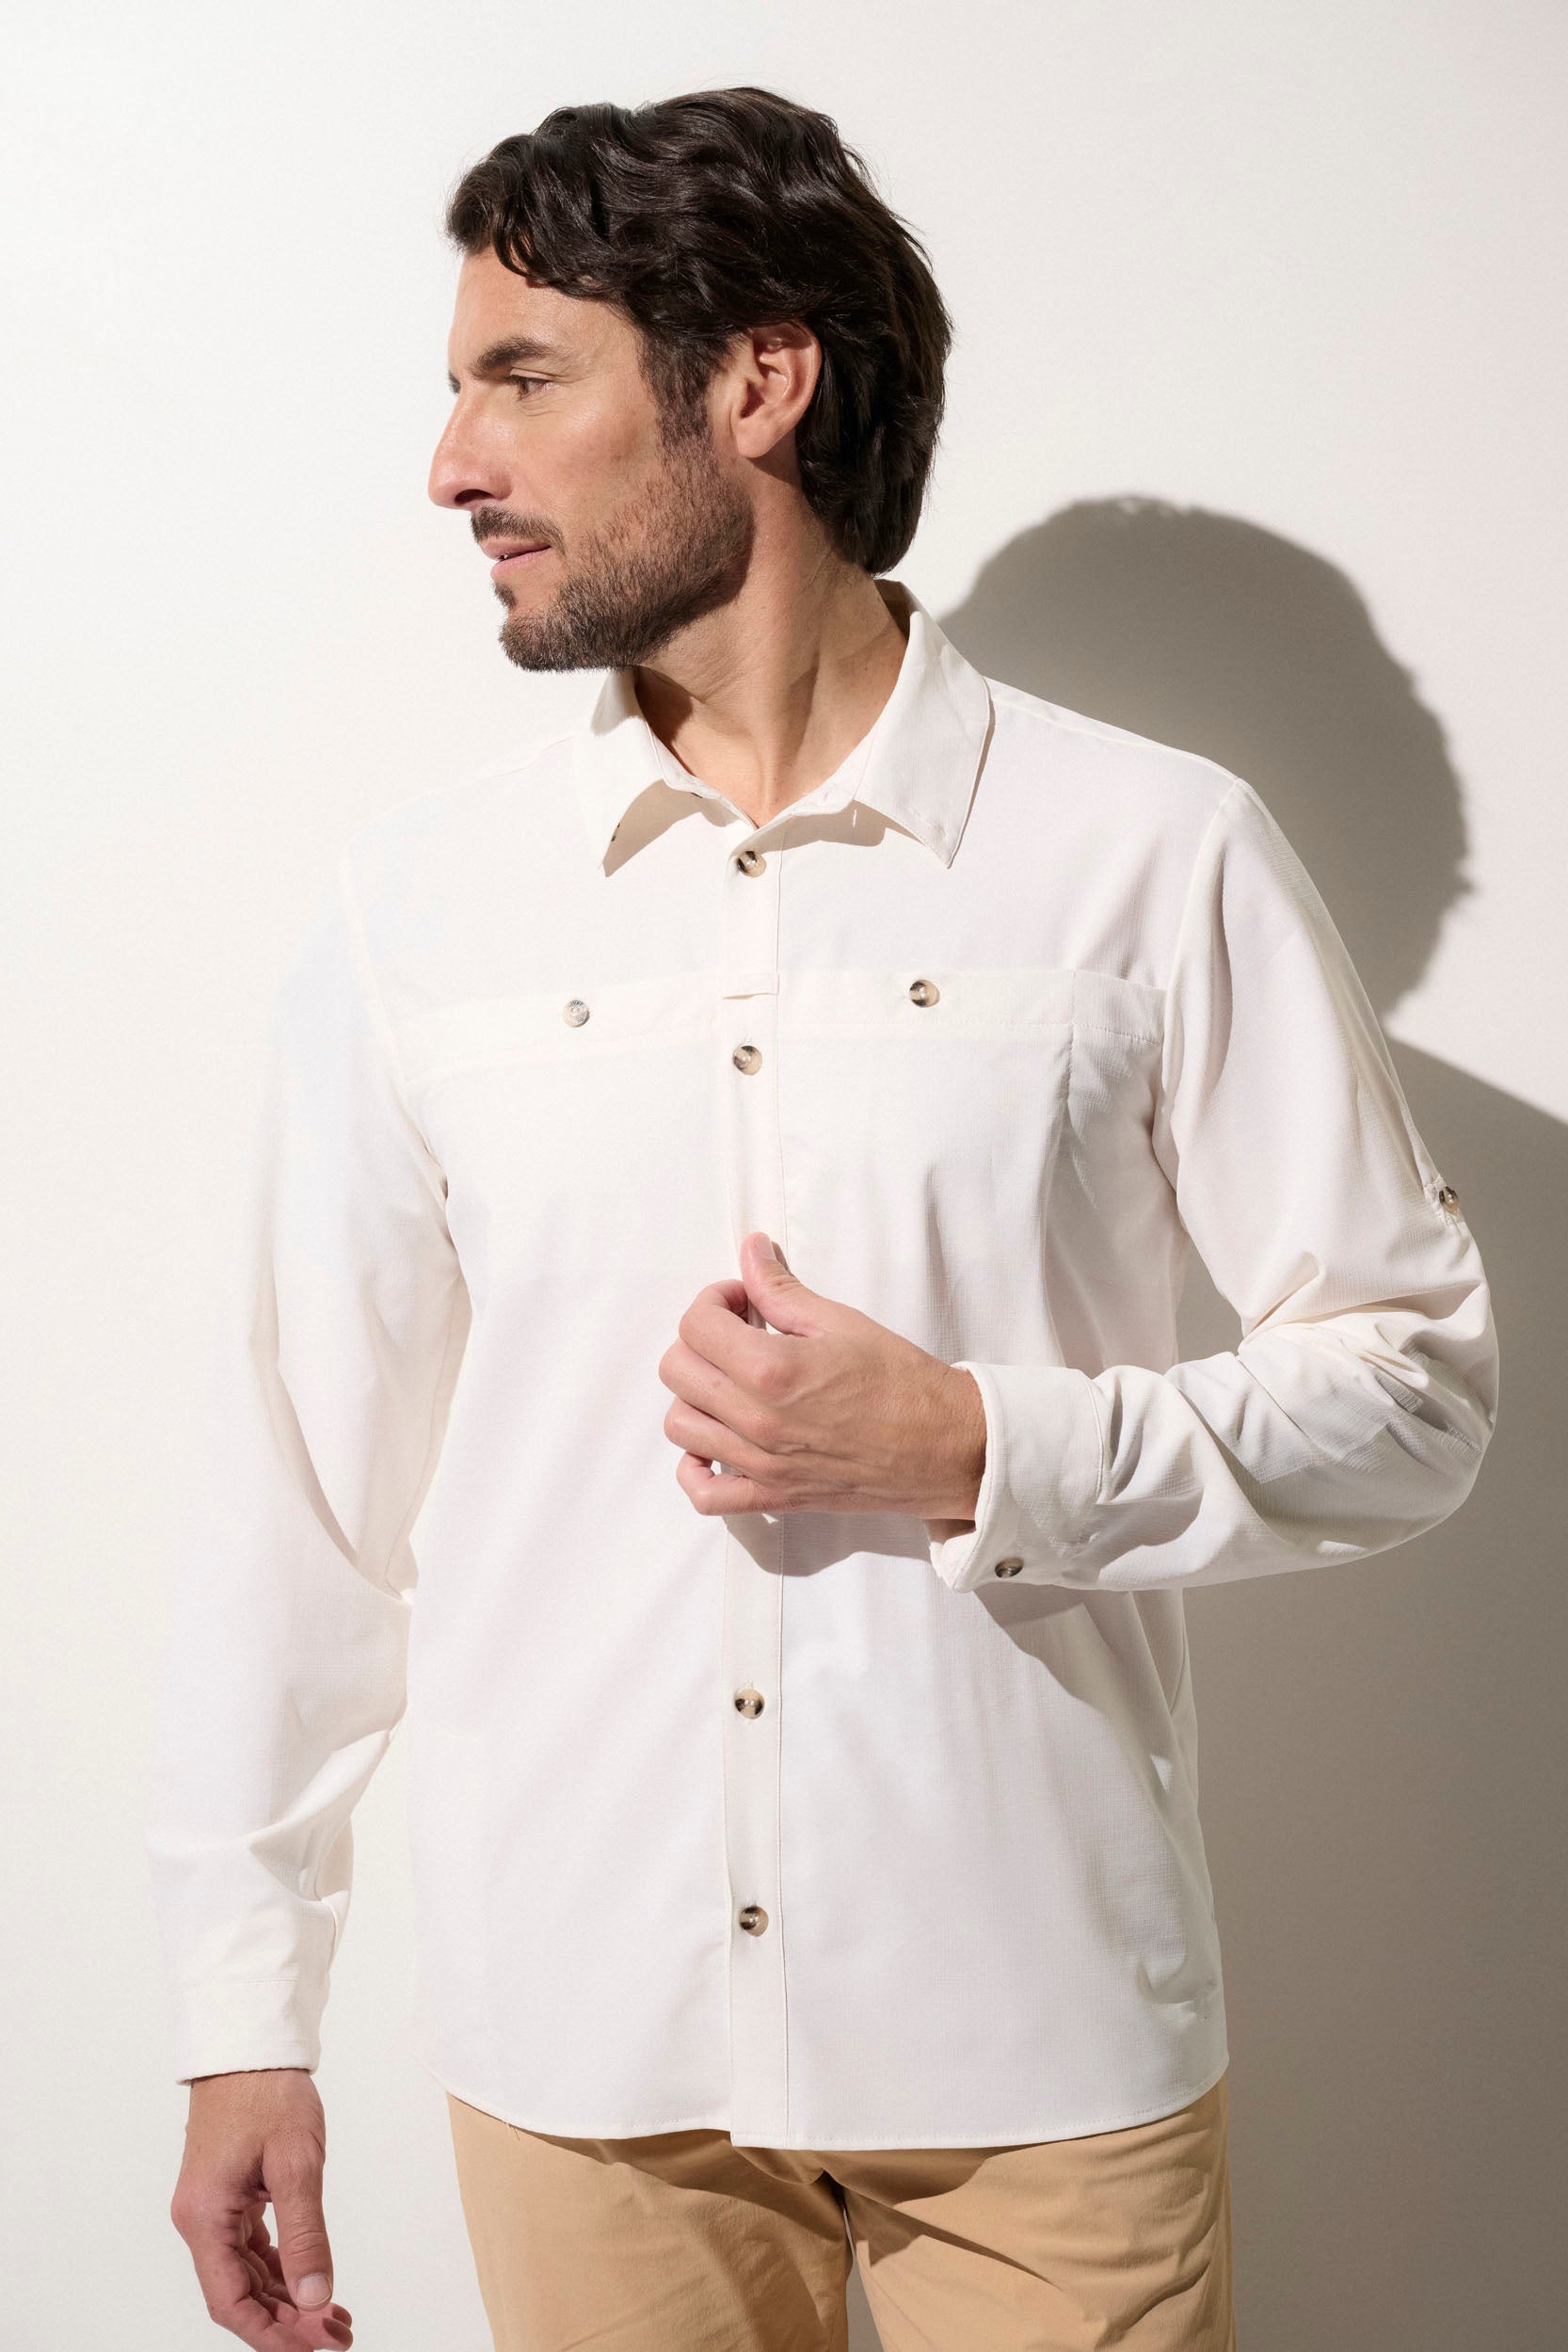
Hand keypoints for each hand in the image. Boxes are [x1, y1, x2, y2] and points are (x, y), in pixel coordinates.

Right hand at [169, 2069, 351, 2346]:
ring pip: (248, 2274)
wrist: (249, 2043)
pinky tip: (312, 2282)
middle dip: (288, 2324)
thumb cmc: (267, 2091)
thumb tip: (317, 2297)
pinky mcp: (229, 2195)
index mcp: (204, 2217)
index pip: (231, 2302)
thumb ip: (306, 2233)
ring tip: (333, 2319)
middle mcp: (200, 2219)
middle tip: (337, 2338)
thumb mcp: (296, 2163)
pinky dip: (282, 2269)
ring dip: (288, 2300)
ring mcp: (213, 2208)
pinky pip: (252, 2248)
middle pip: (240, 2294)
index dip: (272, 2335)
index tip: (314, 2349)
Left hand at [659, 1231, 986, 1521]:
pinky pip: (704, 1494)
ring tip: (730, 1382)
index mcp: (772, 1369)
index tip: (741, 1301)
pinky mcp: (772, 1496)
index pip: (695, 1324)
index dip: (713, 1301)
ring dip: (694, 1395)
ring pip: (678, 1426)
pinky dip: (696, 1469)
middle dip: (698, 1341)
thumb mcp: (842, 1322)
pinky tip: (716, 1443)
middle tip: (736, 1334)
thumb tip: (751, 1250)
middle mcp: (756, 1419)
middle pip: (676, 1371)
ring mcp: (760, 1464)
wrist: (944, 1447)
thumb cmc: (902, 1383)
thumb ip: (782, 1289)